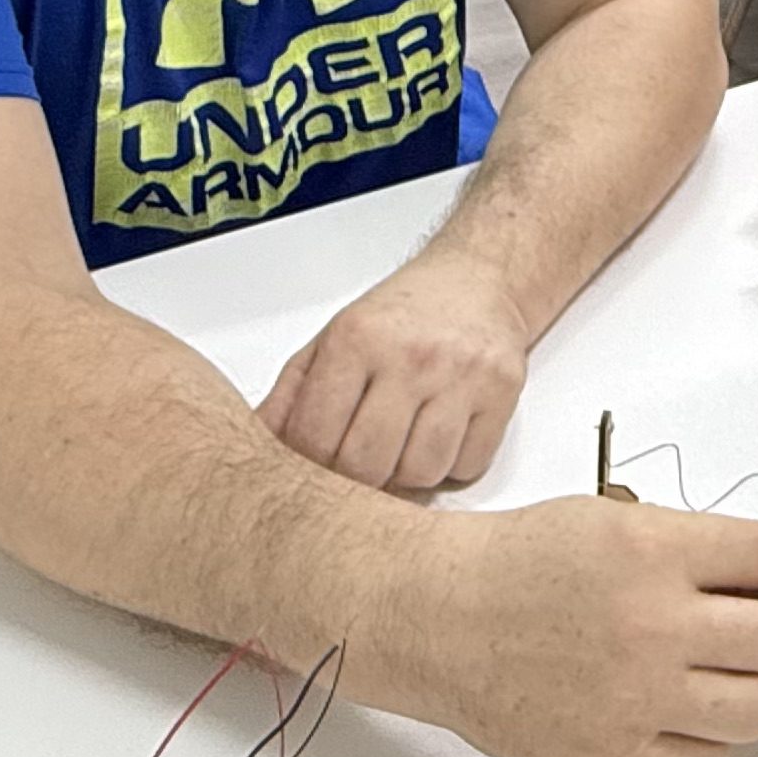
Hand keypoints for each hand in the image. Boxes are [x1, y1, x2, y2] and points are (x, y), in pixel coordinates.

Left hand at [262, 247, 532, 491]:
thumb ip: (293, 395)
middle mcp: (410, 355)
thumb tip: (255, 445)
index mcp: (356, 340)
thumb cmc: (402, 315)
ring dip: (406, 474)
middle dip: (357, 479)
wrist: (480, 277)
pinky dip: (451, 465)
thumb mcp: (334, 339)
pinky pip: (466, 466)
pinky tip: (442, 434)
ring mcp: (461, 374)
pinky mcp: (503, 392)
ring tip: (403, 443)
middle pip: (367, 464)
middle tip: (360, 462)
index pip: (315, 437)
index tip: (318, 463)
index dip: (309, 466)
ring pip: (420, 474)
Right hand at [367, 498, 757, 756]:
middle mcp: (655, 625)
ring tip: (738, 672)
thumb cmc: (513, 564)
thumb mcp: (613, 516)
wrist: (439, 616)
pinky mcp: (614, 752)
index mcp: (656, 553)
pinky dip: (713, 742)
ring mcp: (638, 696)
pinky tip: (692, 715)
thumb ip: (692, 545)